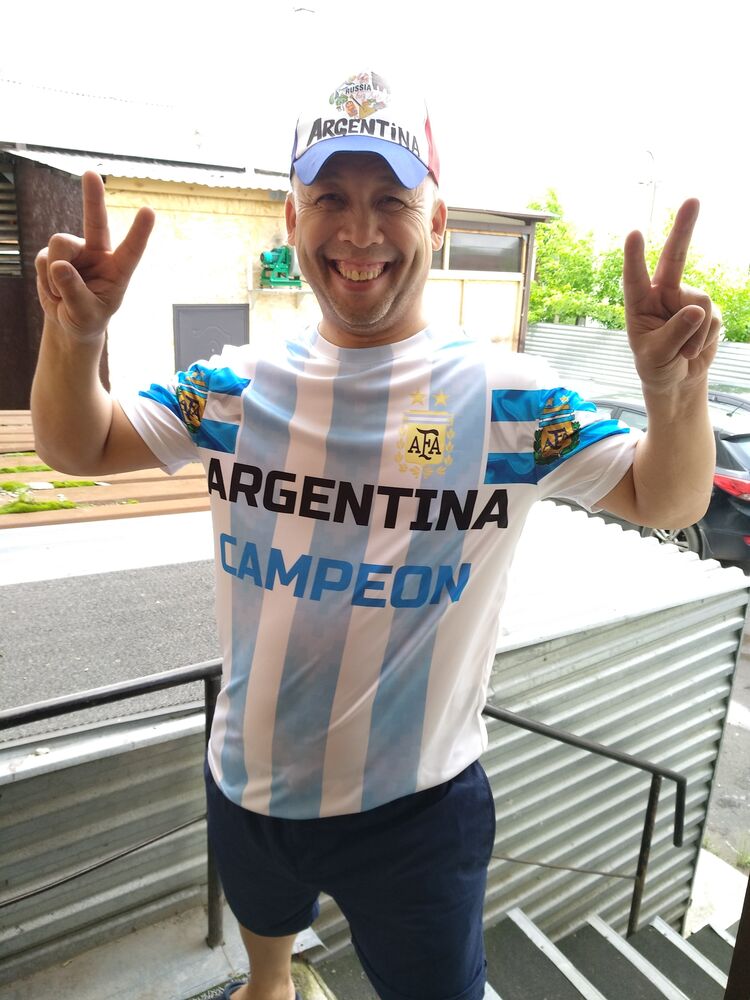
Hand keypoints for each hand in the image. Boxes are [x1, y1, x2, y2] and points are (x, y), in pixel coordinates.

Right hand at [35, 170, 154, 341]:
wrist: (69, 321)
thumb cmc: (87, 318)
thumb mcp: (85, 314)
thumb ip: (74, 292)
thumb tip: (58, 264)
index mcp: (118, 269)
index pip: (131, 249)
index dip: (139, 232)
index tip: (148, 210)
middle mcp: (98, 253)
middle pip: (95, 221)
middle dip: (93, 197)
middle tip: (91, 173)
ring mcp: (75, 251)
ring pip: (59, 246)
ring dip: (55, 274)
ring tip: (62, 294)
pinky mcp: (53, 253)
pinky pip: (43, 260)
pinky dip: (45, 280)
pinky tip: (53, 289)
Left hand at [623, 199, 720, 392]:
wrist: (676, 379)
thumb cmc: (655, 366)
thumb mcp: (657, 356)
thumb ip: (674, 334)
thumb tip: (697, 309)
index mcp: (638, 303)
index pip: (634, 278)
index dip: (634, 258)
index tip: (634, 235)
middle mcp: (662, 294)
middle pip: (674, 258)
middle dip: (684, 229)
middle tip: (693, 200)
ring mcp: (685, 298)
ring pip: (702, 302)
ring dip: (696, 333)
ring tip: (684, 351)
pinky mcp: (706, 309)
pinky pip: (714, 319)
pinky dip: (705, 338)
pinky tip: (694, 349)